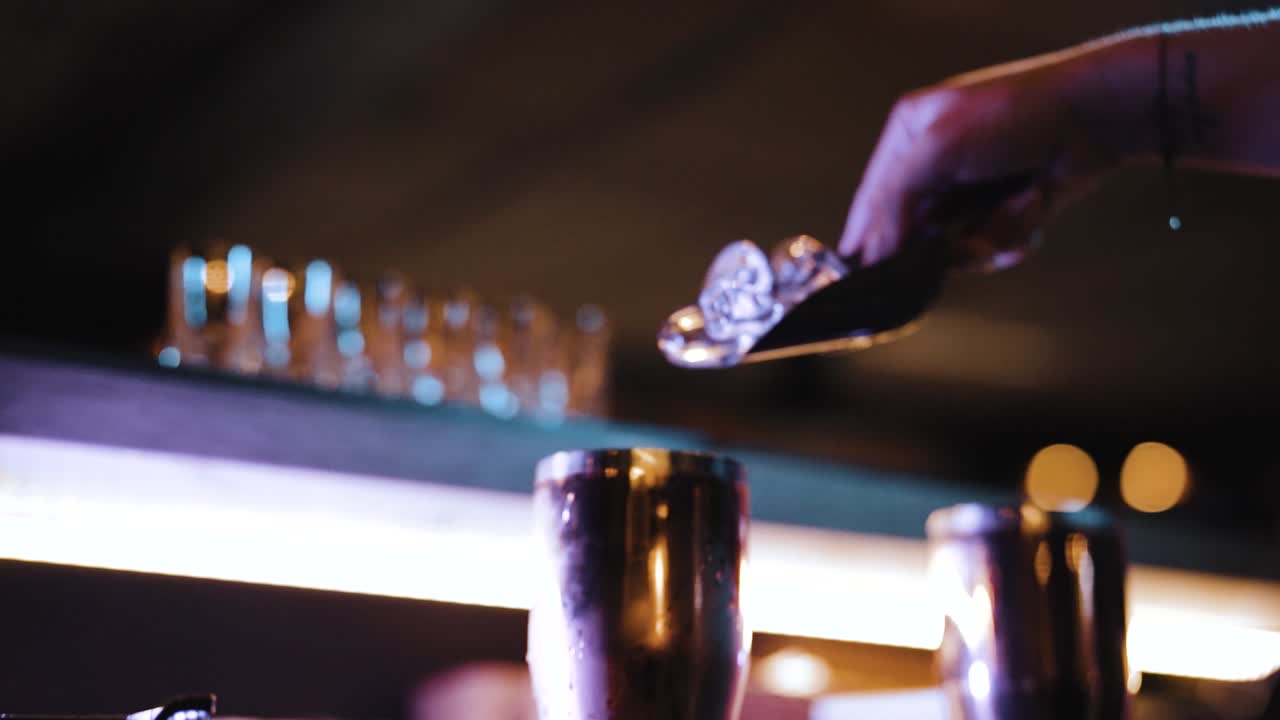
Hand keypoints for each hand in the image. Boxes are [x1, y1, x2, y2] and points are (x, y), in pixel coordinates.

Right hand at [838, 48, 1124, 270]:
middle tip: (964, 245)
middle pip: (914, 233)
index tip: (870, 279)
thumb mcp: (937, 147)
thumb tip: (873, 252)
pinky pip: (993, 244)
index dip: (870, 240)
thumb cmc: (1012, 117)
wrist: (1094, 116)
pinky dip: (1013, 235)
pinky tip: (1032, 208)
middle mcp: (934, 164)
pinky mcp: (1004, 207)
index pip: (872, 200)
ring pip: (956, 247)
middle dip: (940, 246)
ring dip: (984, 240)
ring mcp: (970, 189)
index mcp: (907, 137)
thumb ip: (895, 199)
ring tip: (1011, 214)